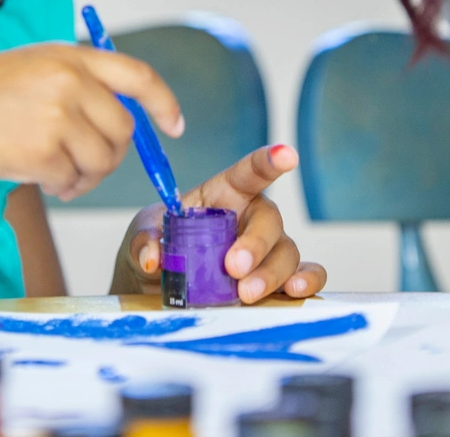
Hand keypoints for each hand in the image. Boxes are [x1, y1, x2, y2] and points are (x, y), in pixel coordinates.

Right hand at [0, 43, 182, 200]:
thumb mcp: (29, 69)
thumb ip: (74, 85)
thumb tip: (118, 124)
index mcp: (69, 56)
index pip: (138, 76)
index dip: (164, 103)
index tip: (175, 126)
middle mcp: (70, 80)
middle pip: (123, 129)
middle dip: (110, 155)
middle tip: (81, 166)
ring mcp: (58, 115)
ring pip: (103, 160)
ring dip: (86, 176)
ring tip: (57, 174)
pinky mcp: (42, 151)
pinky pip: (73, 180)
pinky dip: (62, 187)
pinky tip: (40, 180)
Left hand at [112, 144, 327, 303]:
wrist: (157, 290)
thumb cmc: (158, 249)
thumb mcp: (142, 237)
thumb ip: (145, 241)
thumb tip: (152, 257)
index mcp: (224, 195)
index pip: (249, 173)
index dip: (268, 162)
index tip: (286, 155)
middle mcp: (251, 218)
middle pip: (269, 220)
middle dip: (255, 244)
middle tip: (233, 268)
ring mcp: (268, 250)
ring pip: (286, 252)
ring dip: (270, 273)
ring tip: (245, 294)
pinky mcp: (276, 280)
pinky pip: (304, 275)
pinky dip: (306, 281)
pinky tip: (294, 291)